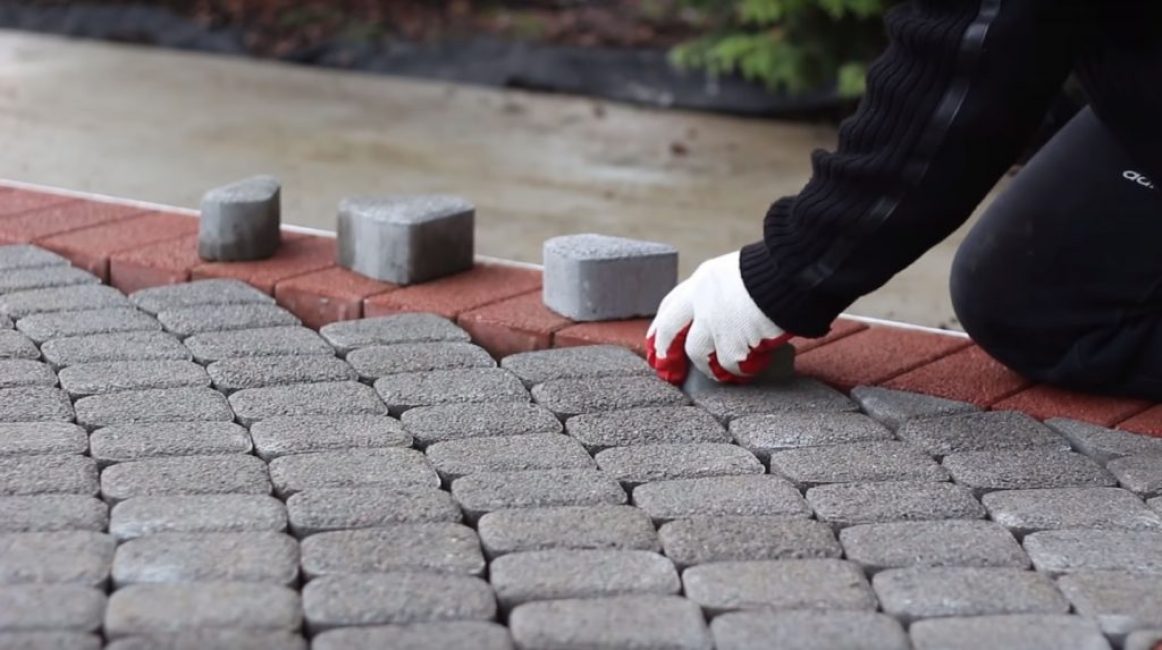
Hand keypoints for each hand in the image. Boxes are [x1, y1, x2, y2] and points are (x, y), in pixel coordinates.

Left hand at [646, 251, 792, 384]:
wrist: (797, 272)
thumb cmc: (782, 272)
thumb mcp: (743, 275)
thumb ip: (726, 295)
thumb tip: (725, 320)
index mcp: (705, 279)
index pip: (672, 304)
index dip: (661, 326)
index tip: (655, 342)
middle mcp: (702, 298)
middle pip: (669, 330)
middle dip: (665, 353)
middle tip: (668, 372)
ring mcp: (715, 321)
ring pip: (699, 354)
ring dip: (711, 368)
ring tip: (727, 374)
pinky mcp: (733, 342)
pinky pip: (732, 366)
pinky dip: (742, 371)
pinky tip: (754, 369)